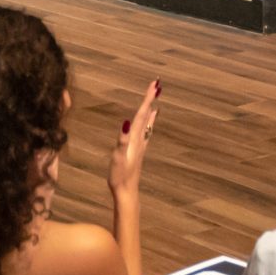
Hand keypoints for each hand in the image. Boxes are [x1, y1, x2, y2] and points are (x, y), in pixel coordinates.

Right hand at [108, 79, 161, 200]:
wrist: (126, 190)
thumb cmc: (120, 174)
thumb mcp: (118, 156)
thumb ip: (123, 139)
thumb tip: (127, 121)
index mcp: (135, 137)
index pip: (142, 113)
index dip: (148, 98)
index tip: (155, 84)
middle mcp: (140, 138)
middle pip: (147, 114)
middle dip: (151, 98)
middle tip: (157, 84)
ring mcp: (140, 144)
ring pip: (147, 121)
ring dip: (150, 108)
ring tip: (156, 98)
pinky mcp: (138, 149)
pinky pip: (145, 130)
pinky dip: (149, 121)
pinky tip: (150, 120)